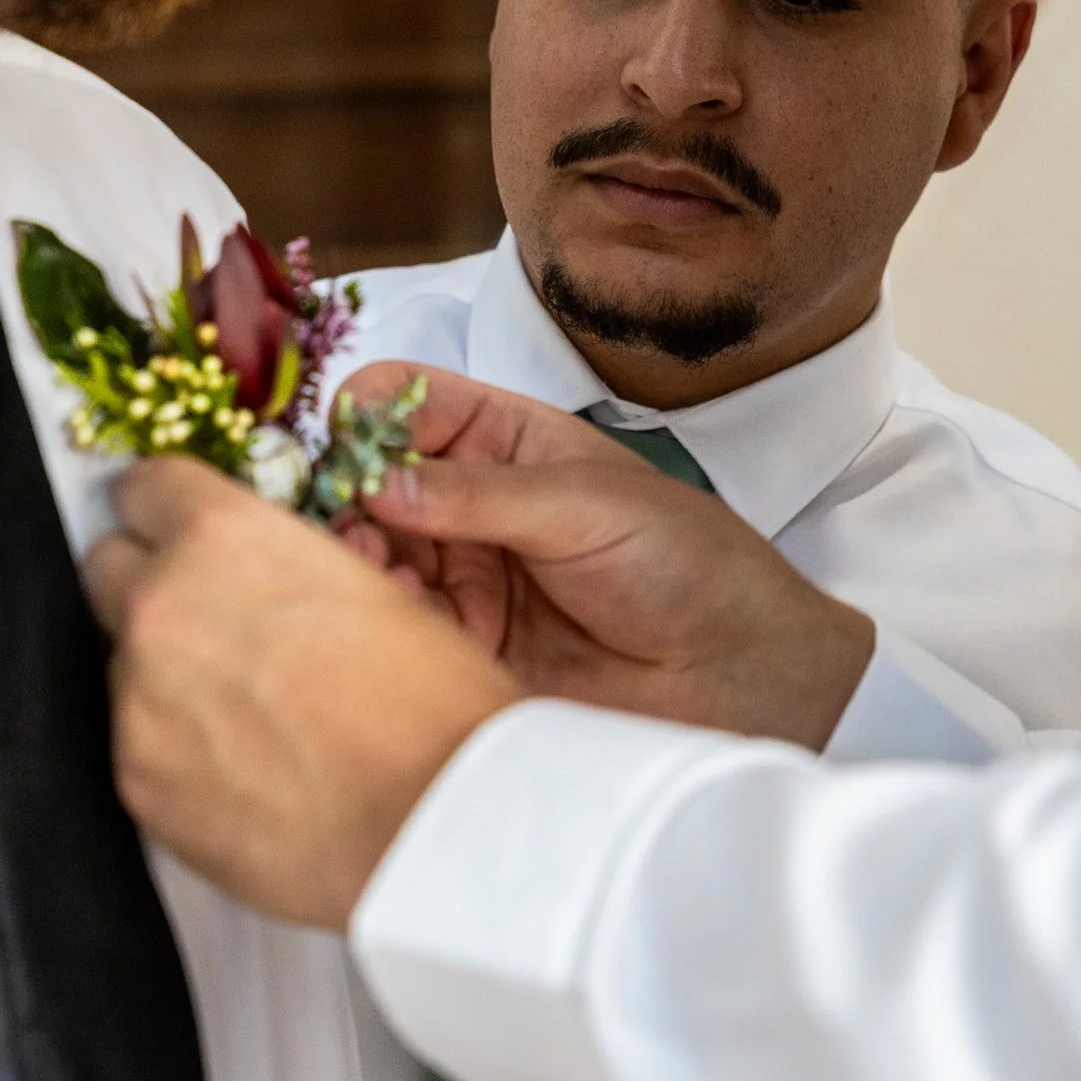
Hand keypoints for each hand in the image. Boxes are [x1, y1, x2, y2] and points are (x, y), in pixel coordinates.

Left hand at [84, 457, 524, 929]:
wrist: (436, 823)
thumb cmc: (432, 708)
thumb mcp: (371, 588)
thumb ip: (280, 567)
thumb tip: (255, 579)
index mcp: (222, 537)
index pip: (143, 488)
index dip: (170, 512)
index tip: (182, 533)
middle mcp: (161, 607)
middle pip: (108, 570)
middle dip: (153, 588)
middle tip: (216, 626)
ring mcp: (137, 699)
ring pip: (122, 665)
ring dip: (167, 677)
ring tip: (251, 719)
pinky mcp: (134, 780)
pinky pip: (137, 746)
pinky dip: (176, 753)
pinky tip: (245, 773)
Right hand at [339, 364, 875, 750]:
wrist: (742, 675)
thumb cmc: (690, 564)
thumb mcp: (588, 503)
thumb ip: (480, 493)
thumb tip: (381, 480)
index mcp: (505, 442)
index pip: (406, 405)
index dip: (365, 416)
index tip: (343, 443)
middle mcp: (470, 506)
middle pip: (369, 483)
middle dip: (342, 495)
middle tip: (338, 519)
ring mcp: (462, 578)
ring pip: (370, 555)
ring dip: (352, 558)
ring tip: (362, 567)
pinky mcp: (461, 649)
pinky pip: (396, 627)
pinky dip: (377, 619)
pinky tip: (387, 616)